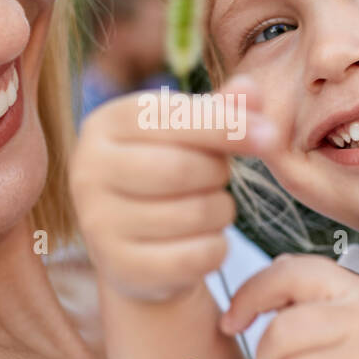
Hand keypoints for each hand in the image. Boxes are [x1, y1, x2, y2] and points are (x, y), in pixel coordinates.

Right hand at [68, 77, 277, 303]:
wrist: (134, 247)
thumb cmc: (166, 174)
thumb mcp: (188, 134)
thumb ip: (220, 110)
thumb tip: (250, 91)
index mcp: (104, 124)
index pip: (171, 116)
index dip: (227, 125)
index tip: (270, 135)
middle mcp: (88, 170)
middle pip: (181, 168)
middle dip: (218, 173)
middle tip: (220, 177)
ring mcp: (98, 223)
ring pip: (194, 214)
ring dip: (222, 211)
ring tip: (211, 208)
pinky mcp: (120, 267)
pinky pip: (194, 256)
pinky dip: (216, 248)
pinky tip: (205, 240)